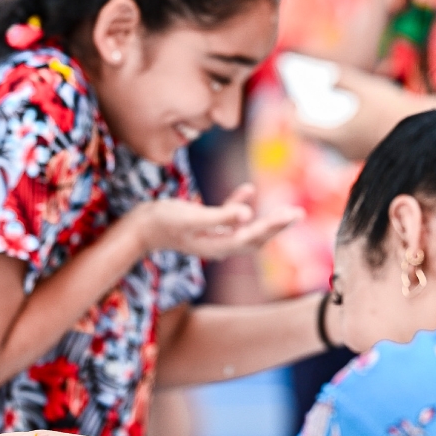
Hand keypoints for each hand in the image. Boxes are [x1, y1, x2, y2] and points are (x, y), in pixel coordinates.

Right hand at [125, 185, 300, 260]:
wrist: (138, 228)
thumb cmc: (163, 222)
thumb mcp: (192, 217)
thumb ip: (220, 217)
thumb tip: (247, 214)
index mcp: (219, 246)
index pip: (254, 236)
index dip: (275, 225)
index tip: (294, 214)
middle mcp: (219, 245)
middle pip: (255, 237)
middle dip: (277, 226)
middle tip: (298, 214)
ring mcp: (212, 236)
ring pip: (246, 229)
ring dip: (265, 219)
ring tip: (286, 211)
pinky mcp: (204, 225)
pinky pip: (228, 216)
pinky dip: (239, 204)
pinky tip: (247, 189)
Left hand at [295, 67, 435, 160]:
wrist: (425, 135)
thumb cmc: (394, 110)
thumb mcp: (368, 87)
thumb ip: (344, 78)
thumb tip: (327, 75)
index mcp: (336, 135)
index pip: (298, 126)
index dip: (292, 110)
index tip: (292, 96)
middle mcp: (340, 150)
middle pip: (313, 131)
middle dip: (309, 111)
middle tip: (302, 93)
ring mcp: (352, 154)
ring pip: (329, 136)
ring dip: (325, 118)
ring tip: (320, 96)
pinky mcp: (364, 154)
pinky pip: (343, 139)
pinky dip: (340, 125)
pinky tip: (343, 109)